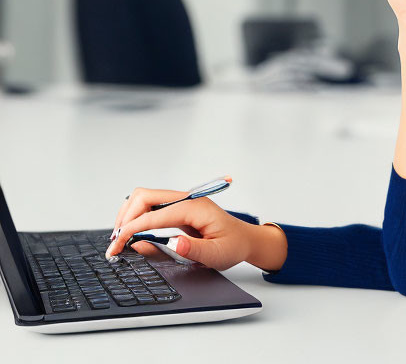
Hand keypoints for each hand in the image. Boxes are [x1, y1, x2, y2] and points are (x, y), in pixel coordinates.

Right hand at [106, 187, 255, 271]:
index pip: (155, 214)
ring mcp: (181, 203)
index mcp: (195, 208)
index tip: (117, 245)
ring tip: (120, 240)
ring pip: (144, 199)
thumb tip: (173, 243)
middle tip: (115, 243)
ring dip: (128, 216)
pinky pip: (150, 207)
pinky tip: (132, 234)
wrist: (244, 239)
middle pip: (145, 196)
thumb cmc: (233, 245)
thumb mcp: (217, 254)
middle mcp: (186, 200)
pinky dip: (136, 218)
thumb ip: (194, 250)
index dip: (132, 229)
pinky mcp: (177, 210)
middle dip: (126, 218)